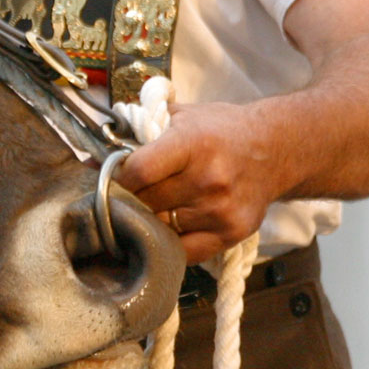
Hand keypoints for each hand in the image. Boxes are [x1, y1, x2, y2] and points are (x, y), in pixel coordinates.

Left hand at [112, 101, 287, 265]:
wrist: (276, 149)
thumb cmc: (222, 130)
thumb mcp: (183, 117)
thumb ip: (140, 132)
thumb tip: (92, 157)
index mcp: (194, 144)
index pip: (139, 172)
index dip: (119, 178)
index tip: (114, 179)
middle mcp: (209, 179)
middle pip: (146, 203)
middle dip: (129, 201)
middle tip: (124, 197)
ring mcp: (221, 210)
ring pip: (161, 228)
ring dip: (148, 222)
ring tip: (148, 210)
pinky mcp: (232, 233)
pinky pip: (184, 251)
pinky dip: (169, 243)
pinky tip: (166, 230)